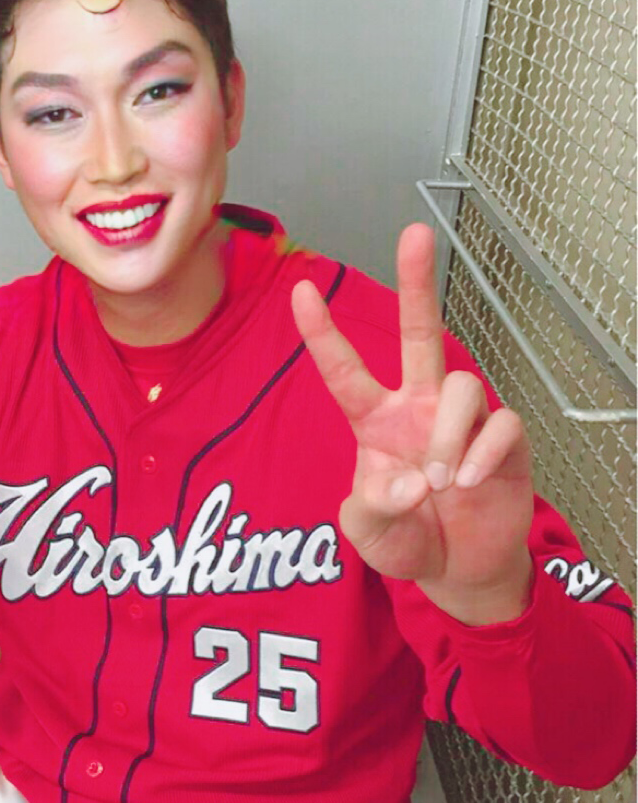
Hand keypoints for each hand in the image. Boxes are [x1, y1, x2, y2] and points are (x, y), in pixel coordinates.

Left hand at [291, 224, 533, 624]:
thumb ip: (371, 510)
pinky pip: (500, 424)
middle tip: (414, 233)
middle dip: (418, 282)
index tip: (299, 290)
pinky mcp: (504, 440)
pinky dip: (482, 453)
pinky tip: (468, 483)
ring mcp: (463, 420)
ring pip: (461, 386)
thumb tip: (408, 482)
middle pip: (420, 332)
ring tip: (442, 481)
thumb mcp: (369, 534)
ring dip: (447, 434)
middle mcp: (419, 406)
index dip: (323, 334)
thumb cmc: (406, 539)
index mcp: (376, 421)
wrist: (458, 570)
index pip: (345, 371)